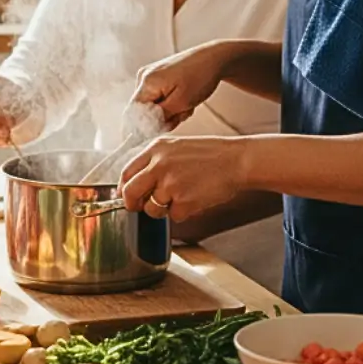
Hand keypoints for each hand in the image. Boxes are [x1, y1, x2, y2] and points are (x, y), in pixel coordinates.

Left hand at [119, 136, 247, 221]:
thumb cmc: (211, 155)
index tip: (128, 195)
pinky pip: (173, 216)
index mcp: (156, 149)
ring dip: (163, 209)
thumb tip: (136, 182)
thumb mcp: (177, 147)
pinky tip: (195, 198)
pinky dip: (183, 213)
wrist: (237, 160)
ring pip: (151, 209)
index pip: (126, 172)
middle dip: (133, 204)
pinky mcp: (183, 201)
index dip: (124, 188)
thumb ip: (155, 161)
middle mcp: (159, 165)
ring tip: (182, 196)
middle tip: (141, 207)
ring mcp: (170, 184)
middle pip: (130, 193)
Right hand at [130, 43, 230, 130]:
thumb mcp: (181, 102)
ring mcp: (152, 75)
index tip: (162, 128)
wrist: (215, 58)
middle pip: (144, 110)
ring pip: (154, 106)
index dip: (144, 126)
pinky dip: (172, 103)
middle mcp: (144, 76)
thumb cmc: (200, 76)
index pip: (133, 113)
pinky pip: (160, 97)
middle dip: (163, 117)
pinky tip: (186, 98)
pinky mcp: (160, 76)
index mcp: (147, 82)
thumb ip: (159, 117)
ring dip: (171, 111)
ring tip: (187, 103)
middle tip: (183, 112)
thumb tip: (143, 129)